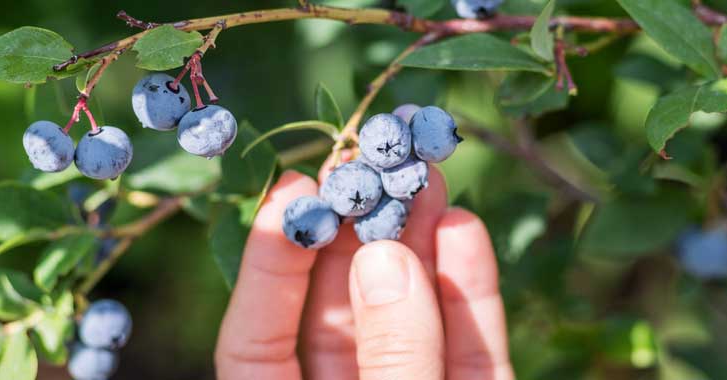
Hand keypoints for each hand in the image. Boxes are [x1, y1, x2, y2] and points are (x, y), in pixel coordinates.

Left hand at [213, 166, 512, 378]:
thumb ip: (391, 358)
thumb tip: (386, 260)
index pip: (256, 343)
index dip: (270, 264)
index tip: (295, 190)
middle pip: (339, 316)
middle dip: (357, 234)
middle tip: (370, 161)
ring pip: (411, 320)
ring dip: (419, 245)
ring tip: (425, 175)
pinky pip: (470, 351)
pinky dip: (470, 293)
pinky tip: (464, 232)